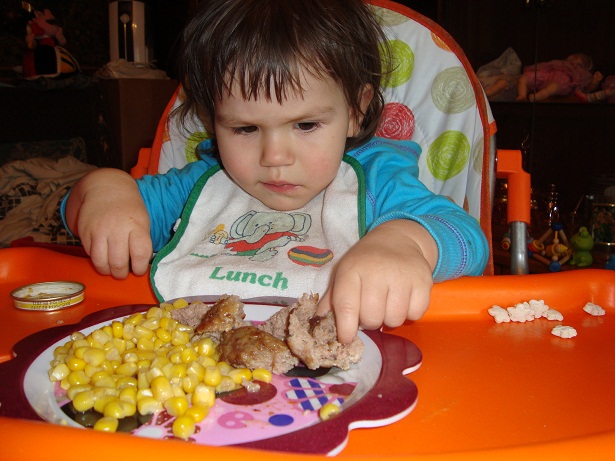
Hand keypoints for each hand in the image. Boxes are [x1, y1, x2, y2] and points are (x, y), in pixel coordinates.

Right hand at [66, 169, 151, 278]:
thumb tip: (138, 266)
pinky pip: (90, 254)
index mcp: (136, 226)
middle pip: (118, 262)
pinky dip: (97, 259)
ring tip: (111, 269)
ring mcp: (99, 231)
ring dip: (107, 271)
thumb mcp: (142, 221)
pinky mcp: (85, 232)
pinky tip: (102, 257)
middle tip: (123, 273)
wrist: (107, 188)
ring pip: (101, 262)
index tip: (139, 270)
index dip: (140, 268)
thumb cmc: (130, 209)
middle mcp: (117, 229)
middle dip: (122, 274)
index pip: (140, 254)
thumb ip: (141, 242)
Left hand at [316, 220, 436, 343]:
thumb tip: (319, 321)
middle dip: (370, 321)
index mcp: (352, 270)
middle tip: (371, 309)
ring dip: (390, 318)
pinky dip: (410, 313)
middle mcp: (378, 271)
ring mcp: (403, 276)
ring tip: (388, 303)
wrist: (398, 240)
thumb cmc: (366, 261)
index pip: (346, 306)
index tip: (347, 338)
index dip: (345, 328)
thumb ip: (332, 298)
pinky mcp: (424, 281)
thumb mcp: (344, 273)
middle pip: (372, 318)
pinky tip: (404, 299)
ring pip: (395, 320)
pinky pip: (415, 314)